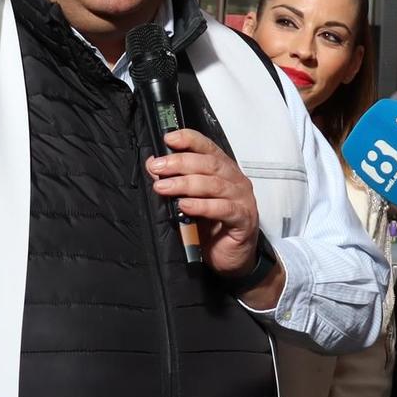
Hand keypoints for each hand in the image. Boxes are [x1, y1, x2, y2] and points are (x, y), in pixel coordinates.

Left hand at [146, 129, 278, 302]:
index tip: (168, 139)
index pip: (208, 147)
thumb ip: (174, 182)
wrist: (232, 258)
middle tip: (157, 167)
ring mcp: (242, 199)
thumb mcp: (189, 201)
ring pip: (214, 185)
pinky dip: (202, 206)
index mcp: (223, 170)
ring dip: (185, 184)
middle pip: (208, 164)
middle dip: (180, 163)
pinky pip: (223, 209)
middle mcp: (235, 180)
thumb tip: (152, 166)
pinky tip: (185, 206)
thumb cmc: (211, 227)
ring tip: (163, 187)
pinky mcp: (244, 219)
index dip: (189, 139)